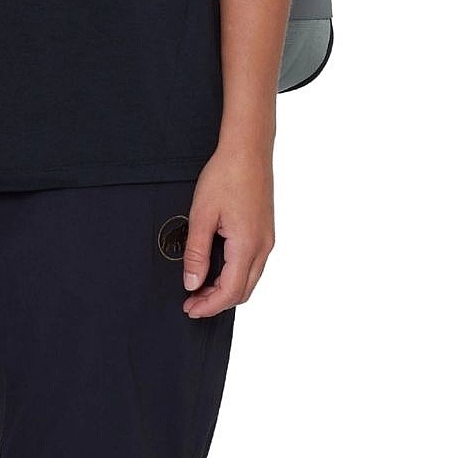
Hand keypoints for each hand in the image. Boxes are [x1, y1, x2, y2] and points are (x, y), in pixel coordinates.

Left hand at [181, 146, 274, 317]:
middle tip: (192, 302)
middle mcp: (263, 247)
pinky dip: (235, 274)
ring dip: (226, 289)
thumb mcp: (201, 215)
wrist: (248, 149)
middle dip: (217, 302)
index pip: (230, 292)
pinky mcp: (266, 231)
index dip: (208, 305)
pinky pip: (253, 264)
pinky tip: (217, 268)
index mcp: (247, 245)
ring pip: (249, 279)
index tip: (189, 308)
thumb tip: (192, 283)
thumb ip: (196, 253)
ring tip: (200, 287)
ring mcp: (267, 239)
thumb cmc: (226, 175)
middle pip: (243, 291)